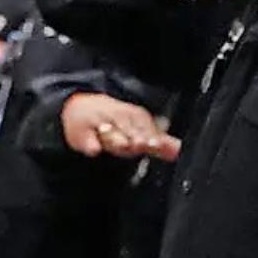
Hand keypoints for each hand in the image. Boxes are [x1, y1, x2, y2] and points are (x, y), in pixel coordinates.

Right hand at [61, 94, 179, 160]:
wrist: (78, 108)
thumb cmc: (113, 122)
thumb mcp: (137, 129)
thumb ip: (158, 143)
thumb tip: (179, 150)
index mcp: (132, 116)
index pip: (143, 123)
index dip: (150, 134)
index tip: (156, 143)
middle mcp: (116, 118)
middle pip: (127, 127)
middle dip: (136, 136)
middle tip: (143, 144)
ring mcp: (98, 125)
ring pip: (108, 132)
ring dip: (117, 138)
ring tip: (125, 145)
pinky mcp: (82, 134)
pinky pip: (86, 139)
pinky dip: (91, 144)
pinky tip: (95, 149)